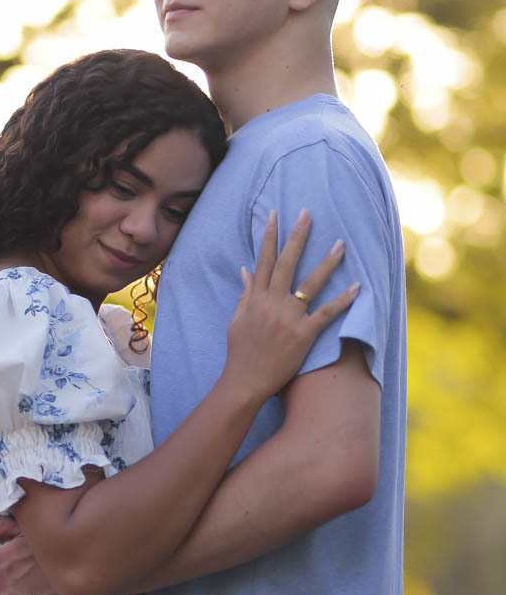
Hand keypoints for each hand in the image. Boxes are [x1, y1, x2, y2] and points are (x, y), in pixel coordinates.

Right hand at [223, 210, 358, 404]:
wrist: (245, 380)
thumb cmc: (240, 351)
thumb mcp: (237, 319)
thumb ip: (246, 293)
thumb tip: (246, 269)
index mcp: (255, 297)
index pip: (264, 259)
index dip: (270, 236)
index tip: (276, 215)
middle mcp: (272, 303)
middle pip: (287, 263)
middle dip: (297, 237)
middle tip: (307, 214)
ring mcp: (289, 318)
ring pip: (310, 284)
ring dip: (326, 263)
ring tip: (340, 244)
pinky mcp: (303, 335)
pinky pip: (326, 313)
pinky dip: (342, 300)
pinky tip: (356, 286)